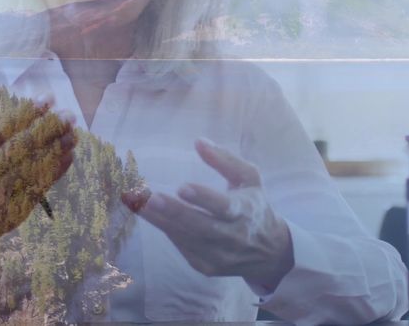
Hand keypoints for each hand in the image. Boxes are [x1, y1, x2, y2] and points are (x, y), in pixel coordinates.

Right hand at [0, 99, 76, 263]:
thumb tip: (33, 115)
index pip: (3, 129)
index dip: (27, 113)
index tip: (49, 98)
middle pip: (20, 147)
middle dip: (47, 129)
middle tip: (69, 115)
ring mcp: (0, 193)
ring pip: (33, 167)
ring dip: (57, 149)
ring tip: (74, 135)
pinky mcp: (15, 209)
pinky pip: (39, 187)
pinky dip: (56, 171)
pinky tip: (70, 157)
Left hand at [122, 138, 293, 290]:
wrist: (270, 252)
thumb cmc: (255, 207)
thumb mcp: (249, 178)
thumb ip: (225, 159)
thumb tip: (198, 141)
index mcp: (245, 212)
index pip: (223, 206)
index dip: (203, 198)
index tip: (182, 188)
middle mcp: (233, 237)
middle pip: (200, 226)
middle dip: (174, 212)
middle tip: (149, 198)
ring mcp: (220, 256)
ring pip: (186, 239)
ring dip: (160, 221)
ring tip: (138, 203)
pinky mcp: (207, 267)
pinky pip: (183, 248)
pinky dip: (168, 231)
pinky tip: (152, 216)